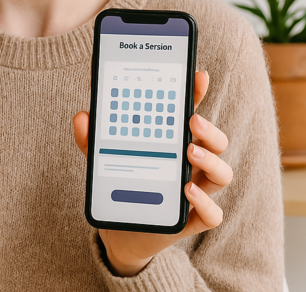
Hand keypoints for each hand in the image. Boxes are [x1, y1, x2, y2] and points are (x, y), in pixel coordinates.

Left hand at [72, 71, 231, 276]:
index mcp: (173, 143)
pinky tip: (187, 192)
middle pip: (216, 142)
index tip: (198, 75)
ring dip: (212, 161)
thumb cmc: (121, 184)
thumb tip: (83, 116)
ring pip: (223, 174)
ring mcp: (195, 191)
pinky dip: (205, 203)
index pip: (191, 114)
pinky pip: (213, 214)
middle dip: (210, 129)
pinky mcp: (190, 220)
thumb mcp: (101, 158)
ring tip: (190, 152)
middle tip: (192, 121)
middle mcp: (191, 165)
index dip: (198, 94)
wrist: (118, 229)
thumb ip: (92, 138)